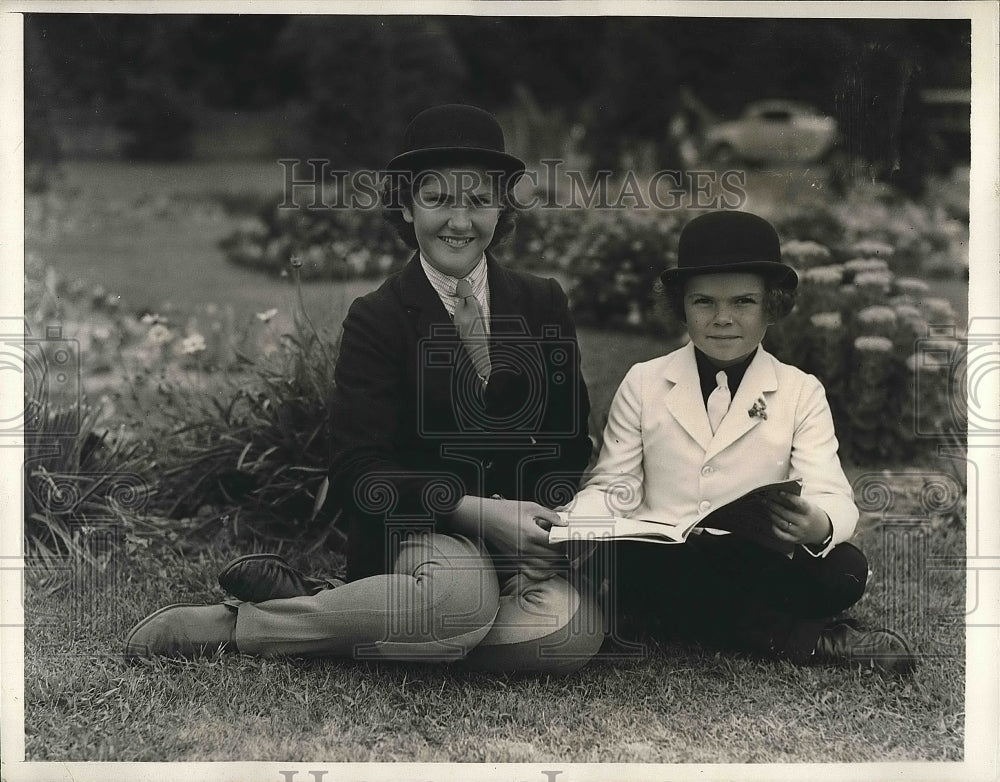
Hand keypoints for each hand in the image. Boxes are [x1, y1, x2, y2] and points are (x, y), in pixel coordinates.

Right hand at [449, 496, 566, 579]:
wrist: (485, 517)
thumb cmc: (506, 510)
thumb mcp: (531, 507)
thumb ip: (550, 514)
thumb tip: (564, 522)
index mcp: (531, 533)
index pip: (555, 543)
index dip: (564, 541)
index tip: (565, 536)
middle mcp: (525, 548)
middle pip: (553, 558)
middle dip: (561, 552)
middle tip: (562, 544)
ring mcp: (520, 557)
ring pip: (545, 568)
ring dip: (554, 562)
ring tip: (556, 554)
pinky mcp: (515, 561)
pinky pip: (533, 573)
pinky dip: (543, 572)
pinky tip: (547, 565)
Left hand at [763, 492, 831, 546]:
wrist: (821, 530)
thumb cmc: (811, 514)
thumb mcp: (809, 505)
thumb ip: (796, 500)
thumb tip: (779, 493)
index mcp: (809, 512)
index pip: (799, 503)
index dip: (789, 497)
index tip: (779, 492)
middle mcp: (804, 522)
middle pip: (785, 513)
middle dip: (773, 505)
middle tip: (765, 500)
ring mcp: (799, 532)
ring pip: (781, 523)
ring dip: (772, 514)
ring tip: (767, 508)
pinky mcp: (795, 539)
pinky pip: (781, 534)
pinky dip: (774, 528)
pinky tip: (772, 521)